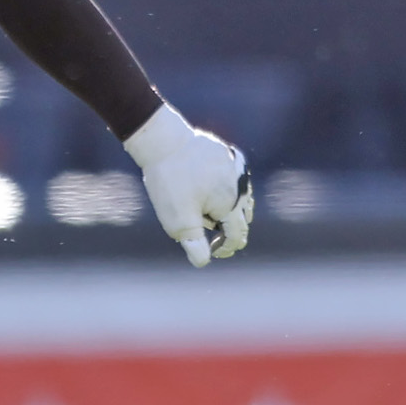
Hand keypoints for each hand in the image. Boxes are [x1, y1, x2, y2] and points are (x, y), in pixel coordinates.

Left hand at [124, 105, 252, 266]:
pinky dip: (226, 188)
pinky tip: (210, 189)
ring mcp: (238, 169)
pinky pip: (235, 178)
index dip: (227, 248)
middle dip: (227, 228)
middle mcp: (242, 186)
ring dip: (228, 208)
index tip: (213, 252)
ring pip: (241, 197)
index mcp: (233, 204)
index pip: (238, 235)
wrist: (163, 141)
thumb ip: (194, 243)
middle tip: (207, 233)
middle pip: (242, 217)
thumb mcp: (178, 220)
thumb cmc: (170, 182)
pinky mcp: (230, 155)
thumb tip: (203, 262)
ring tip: (206, 212)